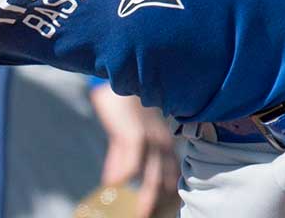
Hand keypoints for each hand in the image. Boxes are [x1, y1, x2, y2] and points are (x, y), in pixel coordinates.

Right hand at [90, 87, 178, 216]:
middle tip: (144, 217)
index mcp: (164, 146)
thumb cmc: (123, 108)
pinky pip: (131, 162)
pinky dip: (123, 178)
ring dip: (144, 199)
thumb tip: (113, 185)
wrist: (119, 79)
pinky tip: (115, 189)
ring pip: (151, 177)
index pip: (171, 180)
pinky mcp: (134, 133)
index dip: (166, 199)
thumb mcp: (124, 137)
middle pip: (164, 183)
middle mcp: (162, 145)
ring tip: (136, 214)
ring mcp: (150, 140)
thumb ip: (120, 160)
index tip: (156, 212)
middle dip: (155, 204)